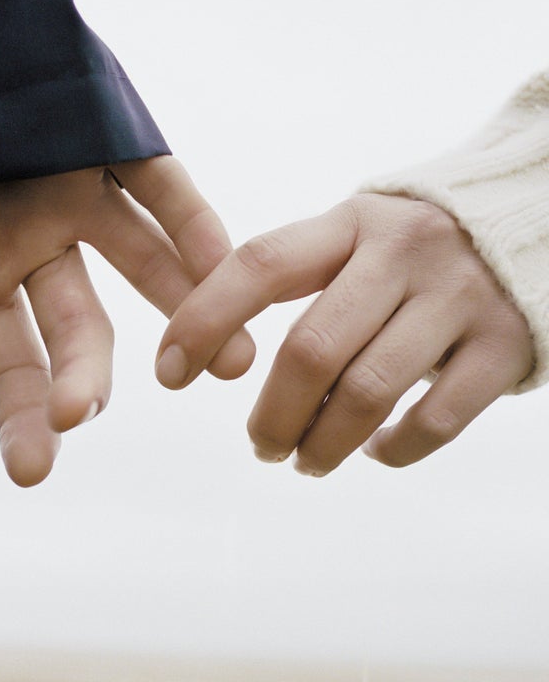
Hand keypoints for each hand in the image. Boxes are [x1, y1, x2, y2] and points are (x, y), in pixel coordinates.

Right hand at [0, 156, 253, 485]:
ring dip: (185, 309)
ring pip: (141, 263)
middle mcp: (36, 244)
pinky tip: (221, 266)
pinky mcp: (105, 134)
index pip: (12, 366)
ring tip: (230, 365)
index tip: (31, 469)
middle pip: (77, 329)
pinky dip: (191, 223)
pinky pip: (159, 184)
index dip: (22, 416)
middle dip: (83, 378)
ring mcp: (76, 191)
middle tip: (83, 413)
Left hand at [156, 193, 532, 472]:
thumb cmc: (416, 248)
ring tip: (305, 461)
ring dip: (321, 445)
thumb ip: (302, 277)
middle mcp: (403, 254)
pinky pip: (434, 421)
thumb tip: (221, 353)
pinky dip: (392, 452)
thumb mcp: (359, 235)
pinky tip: (374, 451)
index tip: (169, 374)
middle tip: (262, 446)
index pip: (259, 266)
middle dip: (271, 416)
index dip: (202, 322)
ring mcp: (458, 299)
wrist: (537, 220)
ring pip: (367, 393)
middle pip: (310, 350)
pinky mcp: (503, 346)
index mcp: (351, 223)